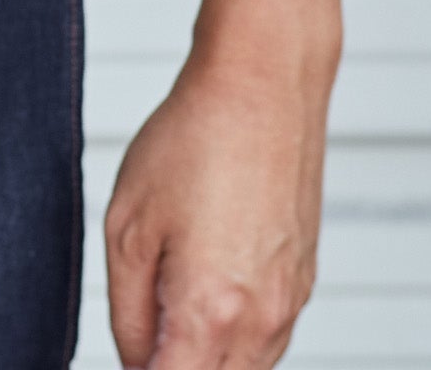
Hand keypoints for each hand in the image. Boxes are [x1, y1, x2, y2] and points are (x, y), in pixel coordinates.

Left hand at [105, 46, 332, 367]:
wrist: (261, 89)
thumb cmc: (192, 142)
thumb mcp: (127, 226)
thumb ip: (127, 311)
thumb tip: (132, 361)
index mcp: (210, 312)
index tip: (126, 351)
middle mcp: (261, 321)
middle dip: (170, 363)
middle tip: (140, 325)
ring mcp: (290, 304)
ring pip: (243, 368)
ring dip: (203, 354)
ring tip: (166, 298)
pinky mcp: (303, 283)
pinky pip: (266, 339)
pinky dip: (233, 333)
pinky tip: (204, 284)